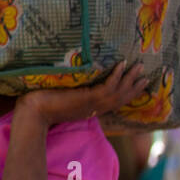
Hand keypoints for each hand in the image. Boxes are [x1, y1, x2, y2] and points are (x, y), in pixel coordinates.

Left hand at [15, 62, 148, 128]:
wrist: (31, 113)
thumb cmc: (40, 106)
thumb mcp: (60, 100)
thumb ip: (70, 94)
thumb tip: (71, 82)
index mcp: (89, 110)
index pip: (113, 102)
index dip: (127, 94)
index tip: (138, 85)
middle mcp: (93, 109)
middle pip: (120, 98)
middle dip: (135, 87)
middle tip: (147, 75)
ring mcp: (90, 104)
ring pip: (117, 92)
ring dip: (130, 79)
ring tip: (139, 66)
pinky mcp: (85, 99)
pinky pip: (106, 87)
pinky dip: (116, 76)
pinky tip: (121, 65)